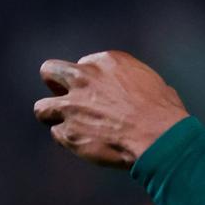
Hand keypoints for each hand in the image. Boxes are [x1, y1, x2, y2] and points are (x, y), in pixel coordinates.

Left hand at [34, 51, 189, 168]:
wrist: (158, 136)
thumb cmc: (162, 110)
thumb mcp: (149, 80)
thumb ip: (129, 78)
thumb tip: (131, 89)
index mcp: (106, 61)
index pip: (83, 64)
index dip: (89, 80)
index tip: (97, 92)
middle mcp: (84, 78)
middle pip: (49, 72)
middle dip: (54, 83)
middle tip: (65, 97)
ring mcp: (72, 106)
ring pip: (42, 108)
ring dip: (52, 115)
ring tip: (68, 125)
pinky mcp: (68, 132)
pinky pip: (57, 134)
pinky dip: (68, 139)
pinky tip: (84, 143)